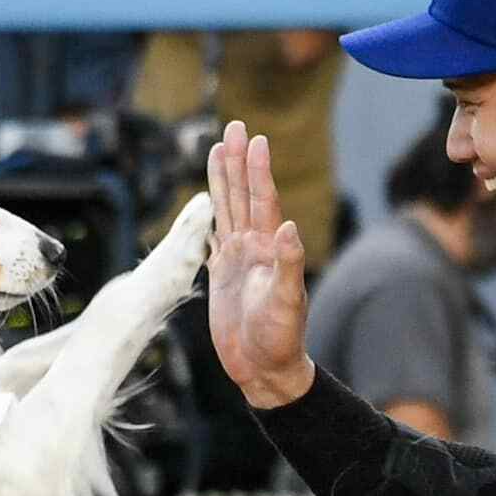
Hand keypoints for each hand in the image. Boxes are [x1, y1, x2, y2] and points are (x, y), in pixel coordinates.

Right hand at [205, 119, 314, 407]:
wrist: (265, 370)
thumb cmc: (281, 340)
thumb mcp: (287, 303)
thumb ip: (288, 266)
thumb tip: (288, 228)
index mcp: (270, 250)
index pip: (263, 201)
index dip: (258, 171)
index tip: (255, 140)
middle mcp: (254, 248)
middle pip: (243, 195)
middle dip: (238, 161)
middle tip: (233, 126)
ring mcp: (237, 259)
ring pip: (227, 209)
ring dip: (223, 179)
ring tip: (217, 148)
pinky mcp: (221, 274)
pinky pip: (212, 236)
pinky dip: (209, 214)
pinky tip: (207, 199)